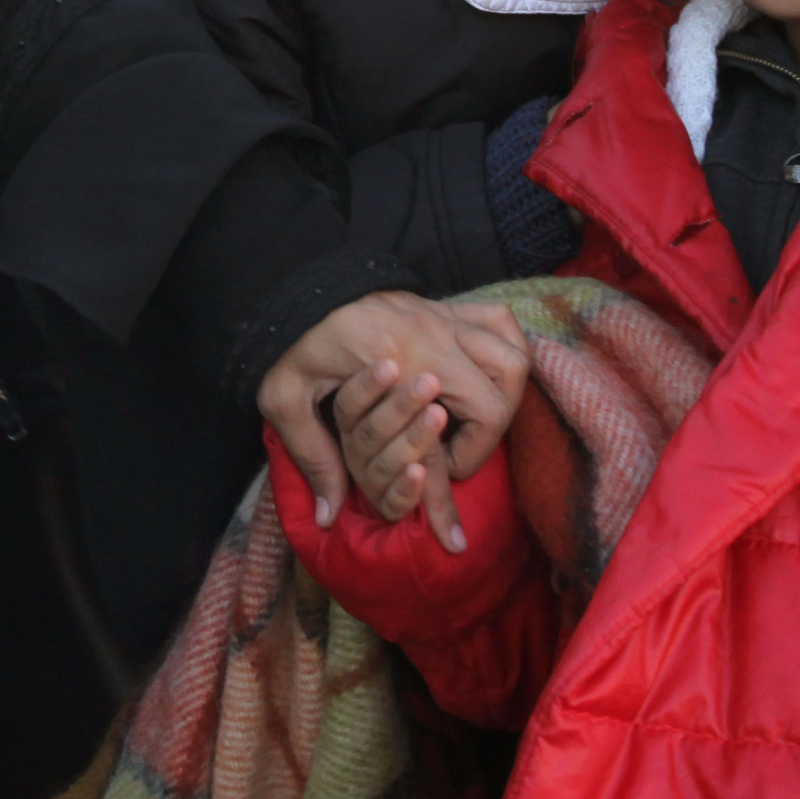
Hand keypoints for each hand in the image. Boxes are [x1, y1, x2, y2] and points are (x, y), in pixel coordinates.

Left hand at [259, 293, 529, 550]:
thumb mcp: (286, 398)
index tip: (446, 480)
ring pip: (513, 355)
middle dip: (489, 436)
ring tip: (476, 418)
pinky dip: (507, 347)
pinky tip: (487, 371)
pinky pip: (501, 321)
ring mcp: (444, 317)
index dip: (466, 462)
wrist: (297, 283)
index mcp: (401, 361)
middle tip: (454, 455)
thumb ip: (311, 455)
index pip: (467, 418)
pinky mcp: (444, 306)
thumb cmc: (289, 341)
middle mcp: (434, 337)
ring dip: (506, 393)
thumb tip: (327, 515)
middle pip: (502, 393)